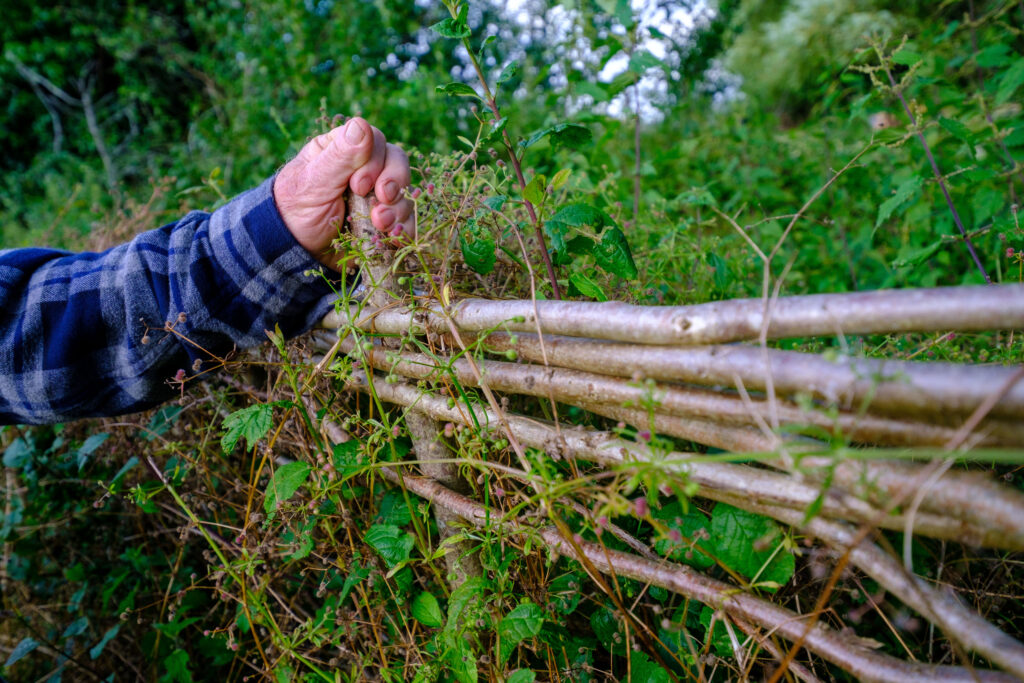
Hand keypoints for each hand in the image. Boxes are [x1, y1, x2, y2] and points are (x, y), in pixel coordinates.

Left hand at [273, 117, 414, 269]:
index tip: (358, 185)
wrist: (295, 253)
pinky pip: (408, 220)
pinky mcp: (386, 222)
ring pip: (405, 192)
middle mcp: (364, 170)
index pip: (375, 140)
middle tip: (382, 198)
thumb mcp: (313, 183)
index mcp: (342, 151)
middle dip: (394, 180)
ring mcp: (377, 197)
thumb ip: (339, 156)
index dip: (375, 160)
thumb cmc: (295, 212)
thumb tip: (362, 124)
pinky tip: (392, 237)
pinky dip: (405, 228)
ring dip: (398, 208)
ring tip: (379, 224)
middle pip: (397, 161)